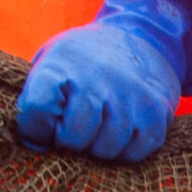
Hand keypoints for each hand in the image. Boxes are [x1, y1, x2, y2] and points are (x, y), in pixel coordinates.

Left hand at [17, 8, 189, 160]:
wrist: (141, 38)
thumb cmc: (85, 61)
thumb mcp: (53, 61)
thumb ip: (37, 99)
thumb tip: (35, 145)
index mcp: (63, 63)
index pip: (37, 110)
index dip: (35, 127)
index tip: (44, 125)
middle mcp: (98, 77)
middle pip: (73, 138)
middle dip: (70, 143)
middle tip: (75, 131)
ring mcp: (131, 95)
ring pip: (106, 150)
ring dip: (99, 149)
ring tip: (99, 130)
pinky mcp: (156, 112)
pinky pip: (134, 153)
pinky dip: (125, 151)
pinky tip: (122, 132)